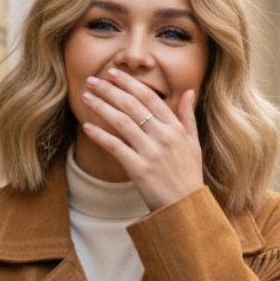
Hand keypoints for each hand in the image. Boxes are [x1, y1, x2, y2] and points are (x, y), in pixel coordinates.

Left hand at [81, 68, 204, 210]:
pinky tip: (87, 126)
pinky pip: (116, 147)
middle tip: (93, 80)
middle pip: (132, 105)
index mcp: (175, 128)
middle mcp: (163, 136)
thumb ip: (187, 116)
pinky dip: (100, 135)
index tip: (113, 73)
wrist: (186, 207)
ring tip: (86, 98)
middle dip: (110, 90)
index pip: (149, 97)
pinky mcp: (139, 169)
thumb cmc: (188, 175)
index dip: (129, 83)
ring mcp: (151, 152)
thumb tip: (189, 92)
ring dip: (102, 107)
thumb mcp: (193, 143)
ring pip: (122, 122)